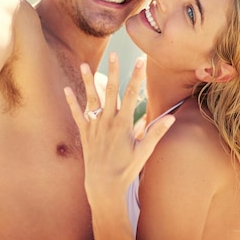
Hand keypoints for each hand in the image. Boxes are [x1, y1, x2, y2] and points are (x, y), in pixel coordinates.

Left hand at [64, 53, 175, 199]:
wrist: (104, 185)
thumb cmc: (126, 169)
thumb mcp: (144, 151)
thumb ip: (156, 132)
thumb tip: (172, 118)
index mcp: (123, 124)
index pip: (131, 94)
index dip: (137, 76)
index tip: (140, 61)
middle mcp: (107, 121)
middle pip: (110, 91)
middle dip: (113, 71)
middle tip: (114, 54)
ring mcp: (94, 126)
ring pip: (91, 99)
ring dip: (88, 82)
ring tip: (84, 65)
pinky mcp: (85, 133)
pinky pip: (77, 115)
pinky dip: (72, 102)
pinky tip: (67, 89)